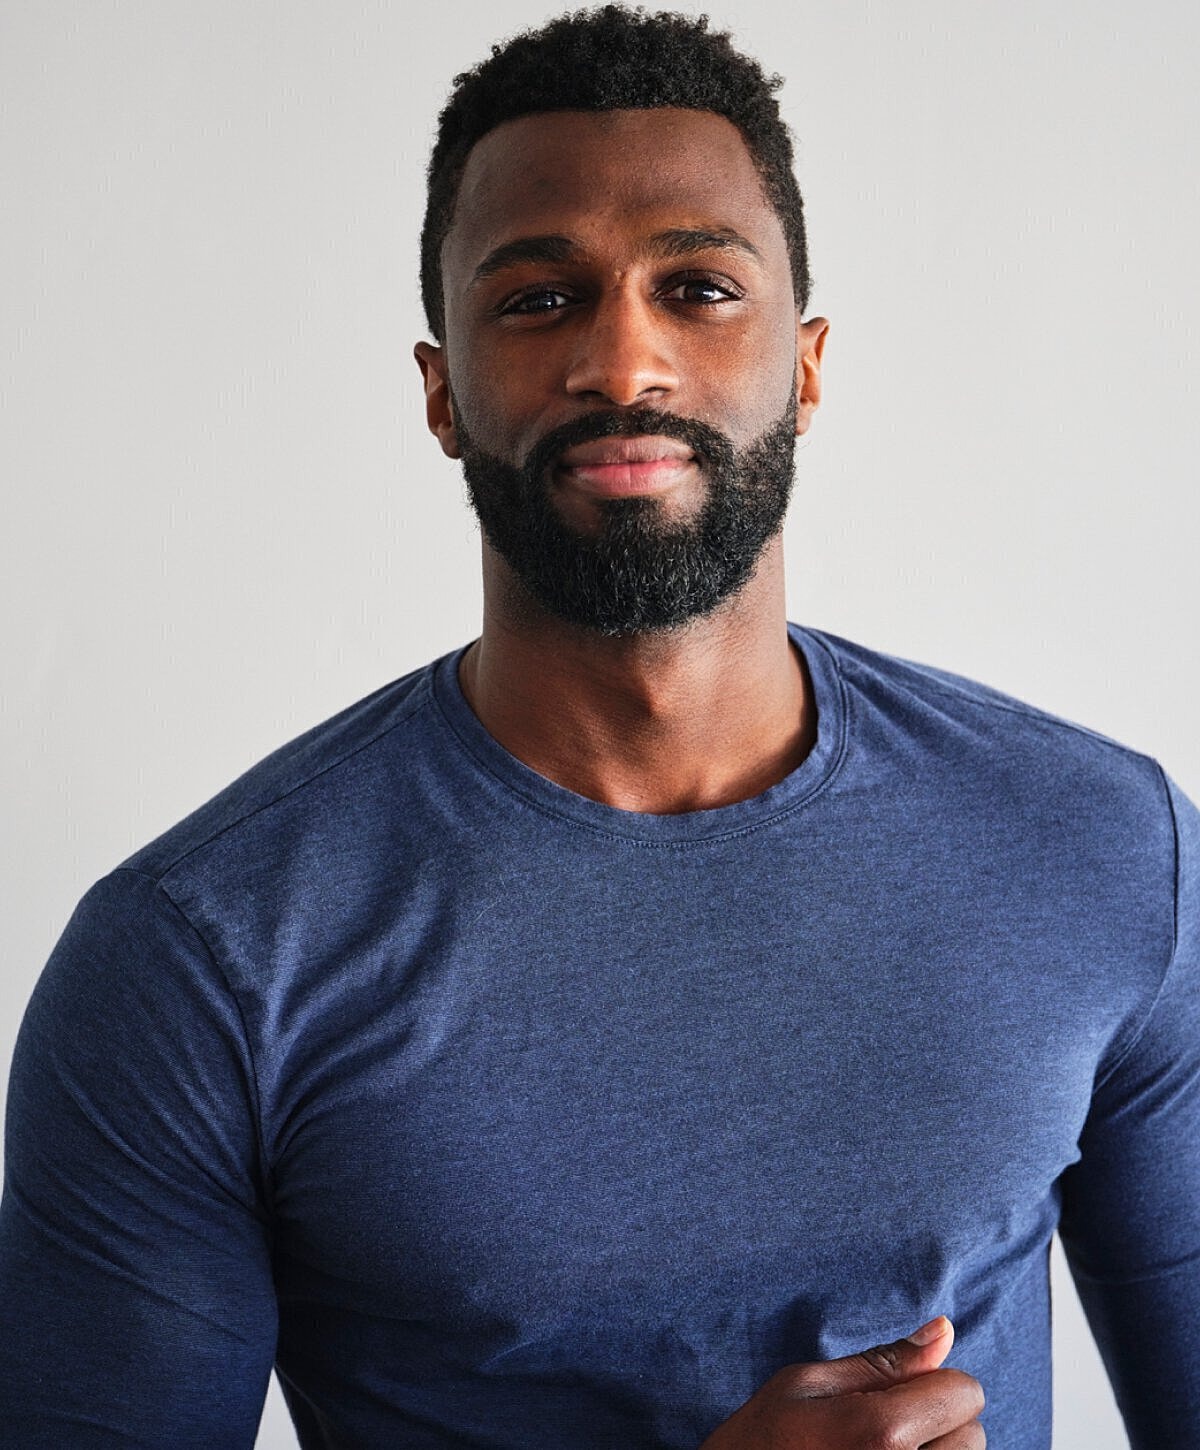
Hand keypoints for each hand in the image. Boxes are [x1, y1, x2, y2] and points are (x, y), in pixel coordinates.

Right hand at [698, 1316, 984, 1448]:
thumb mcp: (804, 1386)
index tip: (894, 1393)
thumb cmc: (759, 1444)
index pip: (964, 1392)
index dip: (930, 1382)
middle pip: (973, 1434)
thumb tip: (943, 1331)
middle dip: (936, 1423)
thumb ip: (881, 1362)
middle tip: (879, 1433)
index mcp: (881, 1435)